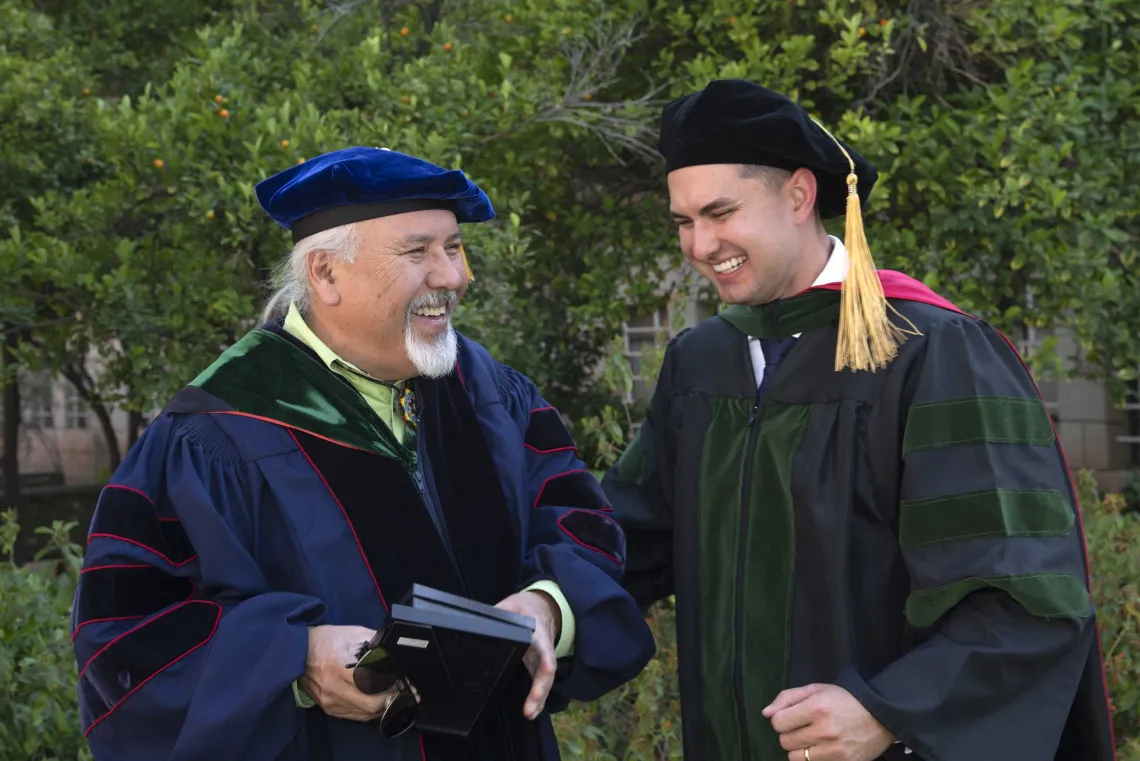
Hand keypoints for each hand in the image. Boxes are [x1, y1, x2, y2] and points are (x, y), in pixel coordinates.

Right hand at [299, 625, 399, 721]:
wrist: (296, 651)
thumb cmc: (325, 640)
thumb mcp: (352, 634)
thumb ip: (375, 642)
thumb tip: (395, 652)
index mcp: (338, 667)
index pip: (372, 684)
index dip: (392, 686)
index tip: (405, 682)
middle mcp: (333, 688)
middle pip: (371, 704)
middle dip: (392, 700)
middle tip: (404, 692)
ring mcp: (329, 701)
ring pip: (364, 714)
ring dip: (382, 708)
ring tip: (395, 697)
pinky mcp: (327, 708)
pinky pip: (354, 716)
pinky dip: (369, 711)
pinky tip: (378, 703)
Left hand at [496, 590, 560, 719]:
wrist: (541, 607)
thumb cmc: (525, 607)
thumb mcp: (511, 604)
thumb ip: (499, 613)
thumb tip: (483, 622)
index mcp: (538, 631)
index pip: (544, 648)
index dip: (546, 661)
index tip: (546, 671)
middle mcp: (544, 647)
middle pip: (547, 671)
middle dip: (540, 690)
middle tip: (529, 710)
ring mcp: (543, 657)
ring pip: (546, 680)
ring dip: (540, 698)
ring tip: (530, 714)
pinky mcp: (538, 664)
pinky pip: (541, 681)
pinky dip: (538, 696)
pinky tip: (532, 710)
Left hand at [763, 683, 893, 760]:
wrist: (881, 716)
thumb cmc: (845, 700)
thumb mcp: (816, 690)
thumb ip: (788, 698)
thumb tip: (766, 713)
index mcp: (817, 708)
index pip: (778, 723)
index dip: (781, 719)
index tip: (791, 717)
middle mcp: (825, 731)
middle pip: (785, 742)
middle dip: (790, 734)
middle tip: (803, 728)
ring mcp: (835, 751)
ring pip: (795, 758)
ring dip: (799, 749)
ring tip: (812, 739)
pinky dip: (813, 758)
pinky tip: (821, 749)